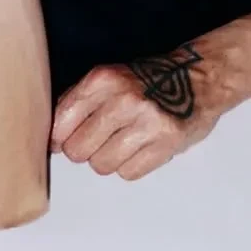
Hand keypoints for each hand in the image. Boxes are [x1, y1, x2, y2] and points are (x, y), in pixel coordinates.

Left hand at [50, 47, 218, 180]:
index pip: (62, 122)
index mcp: (102, 80)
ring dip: (107, 160)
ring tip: (121, 144)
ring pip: (101, 165)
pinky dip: (129, 166)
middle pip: (78, 150)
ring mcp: (146, 123)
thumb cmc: (146, 81)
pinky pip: (128, 173)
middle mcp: (122, 100)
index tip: (61, 142)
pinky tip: (139, 149)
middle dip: (82, 151)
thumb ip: (79, 100)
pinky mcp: (166, 144)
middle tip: (96, 142)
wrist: (198, 79)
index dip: (58, 138)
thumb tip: (53, 136)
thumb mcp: (108, 77)